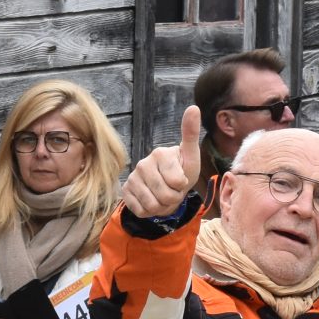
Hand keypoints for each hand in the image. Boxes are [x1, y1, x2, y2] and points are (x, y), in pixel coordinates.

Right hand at [124, 103, 205, 218]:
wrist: (166, 186)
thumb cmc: (181, 170)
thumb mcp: (191, 156)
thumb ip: (190, 134)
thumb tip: (194, 107)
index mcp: (160, 153)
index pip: (177, 182)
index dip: (182, 187)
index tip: (181, 180)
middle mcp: (142, 163)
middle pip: (165, 195)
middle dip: (173, 198)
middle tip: (172, 190)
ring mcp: (132, 177)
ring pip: (152, 205)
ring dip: (162, 206)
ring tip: (162, 195)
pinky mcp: (125, 191)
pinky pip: (140, 210)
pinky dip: (149, 211)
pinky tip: (151, 200)